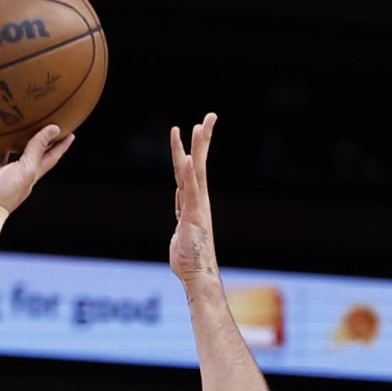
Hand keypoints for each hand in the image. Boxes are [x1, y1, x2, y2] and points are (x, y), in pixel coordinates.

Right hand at [0, 125, 74, 211]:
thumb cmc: (5, 192)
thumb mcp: (27, 169)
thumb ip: (38, 148)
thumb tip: (54, 128)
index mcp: (29, 175)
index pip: (49, 158)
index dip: (60, 146)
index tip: (69, 132)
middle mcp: (12, 174)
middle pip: (26, 154)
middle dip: (33, 140)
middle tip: (39, 123)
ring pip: (0, 154)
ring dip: (2, 142)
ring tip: (6, 125)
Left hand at [169, 112, 219, 285]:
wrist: (197, 274)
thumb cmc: (188, 256)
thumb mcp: (181, 230)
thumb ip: (181, 216)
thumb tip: (182, 210)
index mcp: (193, 201)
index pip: (191, 169)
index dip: (193, 148)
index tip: (197, 127)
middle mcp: (198, 200)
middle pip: (198, 162)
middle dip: (203, 139)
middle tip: (210, 116)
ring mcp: (197, 207)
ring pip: (196, 172)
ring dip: (197, 149)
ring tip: (199, 128)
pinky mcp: (192, 216)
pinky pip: (190, 191)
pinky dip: (189, 175)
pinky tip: (188, 159)